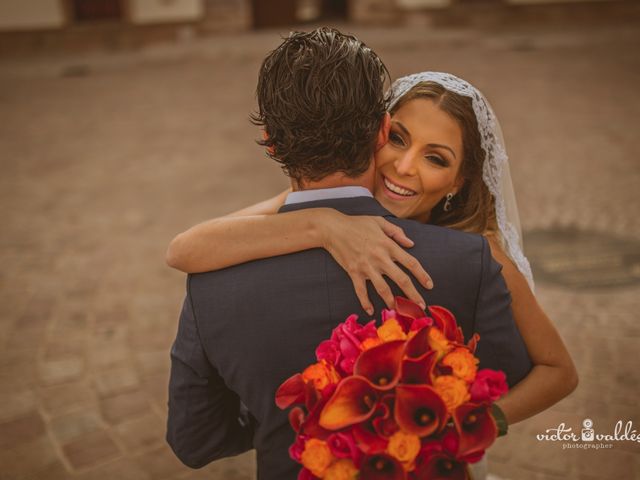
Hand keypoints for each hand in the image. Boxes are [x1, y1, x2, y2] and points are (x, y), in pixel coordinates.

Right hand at [318, 210, 432, 314]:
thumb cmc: (357, 223)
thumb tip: (411, 244)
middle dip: (413, 294)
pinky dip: (365, 301)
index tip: (429, 285)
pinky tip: (370, 310)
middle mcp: (380, 258)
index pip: (410, 263)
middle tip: (421, 306)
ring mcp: (366, 266)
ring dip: (392, 301)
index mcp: (388, 245)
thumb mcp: (379, 222)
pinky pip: (361, 290)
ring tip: (399, 310)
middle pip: (401, 279)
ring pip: (383, 288)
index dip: (422, 275)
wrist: (333, 228)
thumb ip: (396, 232)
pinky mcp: (353, 272)